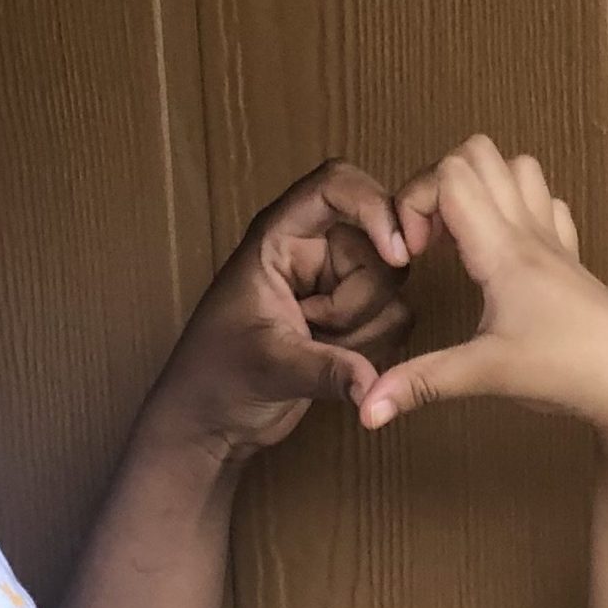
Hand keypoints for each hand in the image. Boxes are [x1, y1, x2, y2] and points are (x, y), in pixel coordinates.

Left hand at [145, 160, 413, 461]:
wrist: (211, 421)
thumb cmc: (216, 378)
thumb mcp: (269, 366)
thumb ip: (327, 370)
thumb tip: (373, 383)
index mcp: (279, 237)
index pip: (336, 185)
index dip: (374, 206)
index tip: (396, 253)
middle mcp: (313, 252)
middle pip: (378, 246)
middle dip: (359, 300)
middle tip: (312, 327)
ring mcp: (335, 285)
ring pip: (391, 289)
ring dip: (363, 330)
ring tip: (312, 346)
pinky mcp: (351, 318)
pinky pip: (393, 320)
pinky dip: (373, 347)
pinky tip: (333, 363)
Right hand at [360, 135, 607, 441]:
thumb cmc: (569, 371)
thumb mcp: (486, 376)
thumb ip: (421, 385)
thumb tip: (365, 411)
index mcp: (504, 250)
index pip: (450, 174)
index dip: (413, 200)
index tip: (412, 254)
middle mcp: (530, 232)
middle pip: (479, 153)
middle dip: (438, 182)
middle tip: (430, 241)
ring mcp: (555, 242)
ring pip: (518, 167)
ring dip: (480, 186)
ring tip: (461, 239)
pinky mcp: (572, 261)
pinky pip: (547, 204)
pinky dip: (518, 209)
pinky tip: (504, 253)